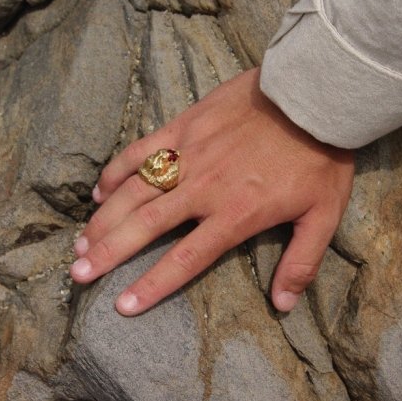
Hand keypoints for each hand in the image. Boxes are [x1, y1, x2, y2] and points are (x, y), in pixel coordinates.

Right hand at [70, 68, 353, 315]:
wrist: (311, 95)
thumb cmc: (319, 156)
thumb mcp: (323, 215)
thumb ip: (300, 262)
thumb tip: (283, 306)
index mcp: (233, 214)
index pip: (185, 258)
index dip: (152, 285)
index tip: (123, 305)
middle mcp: (202, 188)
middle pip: (145, 226)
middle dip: (109, 252)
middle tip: (78, 272)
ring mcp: (188, 154)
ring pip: (134, 191)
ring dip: (104, 218)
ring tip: (80, 241)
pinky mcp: (183, 126)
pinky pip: (141, 150)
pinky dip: (117, 170)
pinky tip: (98, 190)